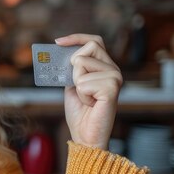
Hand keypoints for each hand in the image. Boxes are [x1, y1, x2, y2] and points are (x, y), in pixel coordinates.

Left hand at [55, 34, 122, 150]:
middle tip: (77, 84)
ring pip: (82, 64)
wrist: (85, 135)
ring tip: (86, 98)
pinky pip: (83, 82)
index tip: (57, 42)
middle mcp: (114, 69)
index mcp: (105, 66)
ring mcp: (116, 78)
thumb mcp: (71, 83)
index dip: (76, 38)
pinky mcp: (112, 89)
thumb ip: (71, 67)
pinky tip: (90, 103)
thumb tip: (61, 50)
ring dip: (76, 83)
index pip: (94, 41)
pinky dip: (81, 94)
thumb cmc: (79, 111)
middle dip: (73, 65)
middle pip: (89, 47)